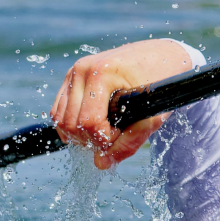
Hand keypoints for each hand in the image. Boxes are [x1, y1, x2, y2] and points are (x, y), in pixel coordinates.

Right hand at [50, 39, 194, 168]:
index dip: (105, 139)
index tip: (123, 135)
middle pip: (71, 124)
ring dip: (80, 135)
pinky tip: (94, 127)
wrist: (161, 55)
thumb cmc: (161, 82)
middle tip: (116, 136)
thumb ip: (130, 142)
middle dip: (92, 139)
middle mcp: (82, 69)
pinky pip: (58, 112)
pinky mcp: (70, 78)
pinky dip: (72, 127)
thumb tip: (101, 164)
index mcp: (102, 72)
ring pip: (60, 120)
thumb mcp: (153, 114)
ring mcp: (74, 72)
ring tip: (106, 132)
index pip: (89, 122)